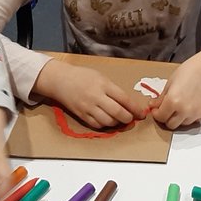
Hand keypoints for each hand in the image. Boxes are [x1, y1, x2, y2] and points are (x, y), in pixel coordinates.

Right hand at [32, 58, 149, 128]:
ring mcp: (88, 107)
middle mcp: (96, 97)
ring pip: (108, 121)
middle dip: (128, 118)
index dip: (135, 108)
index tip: (141, 113)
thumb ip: (113, 89)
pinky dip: (105, 125)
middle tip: (131, 118)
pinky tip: (107, 121)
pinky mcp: (81, 115)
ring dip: (117, 123)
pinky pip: (97, 125)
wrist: (60, 80)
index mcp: (103, 84)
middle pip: (118, 113)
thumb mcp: (100, 77)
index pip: (124, 99)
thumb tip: (127, 103)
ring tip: (119, 119)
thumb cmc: (82, 76)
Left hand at [150, 45, 200, 129]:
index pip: (160, 117)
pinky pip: (195, 119)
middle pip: (171, 125)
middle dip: (167, 118)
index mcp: (173, 101)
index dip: (156, 114)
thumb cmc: (191, 70)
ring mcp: (197, 113)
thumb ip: (161, 98)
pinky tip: (193, 102)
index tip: (157, 110)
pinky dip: (192, 114)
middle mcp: (185, 110)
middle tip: (168, 109)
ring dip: (180, 117)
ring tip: (182, 104)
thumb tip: (154, 106)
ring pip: (184, 123)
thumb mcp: (170, 82)